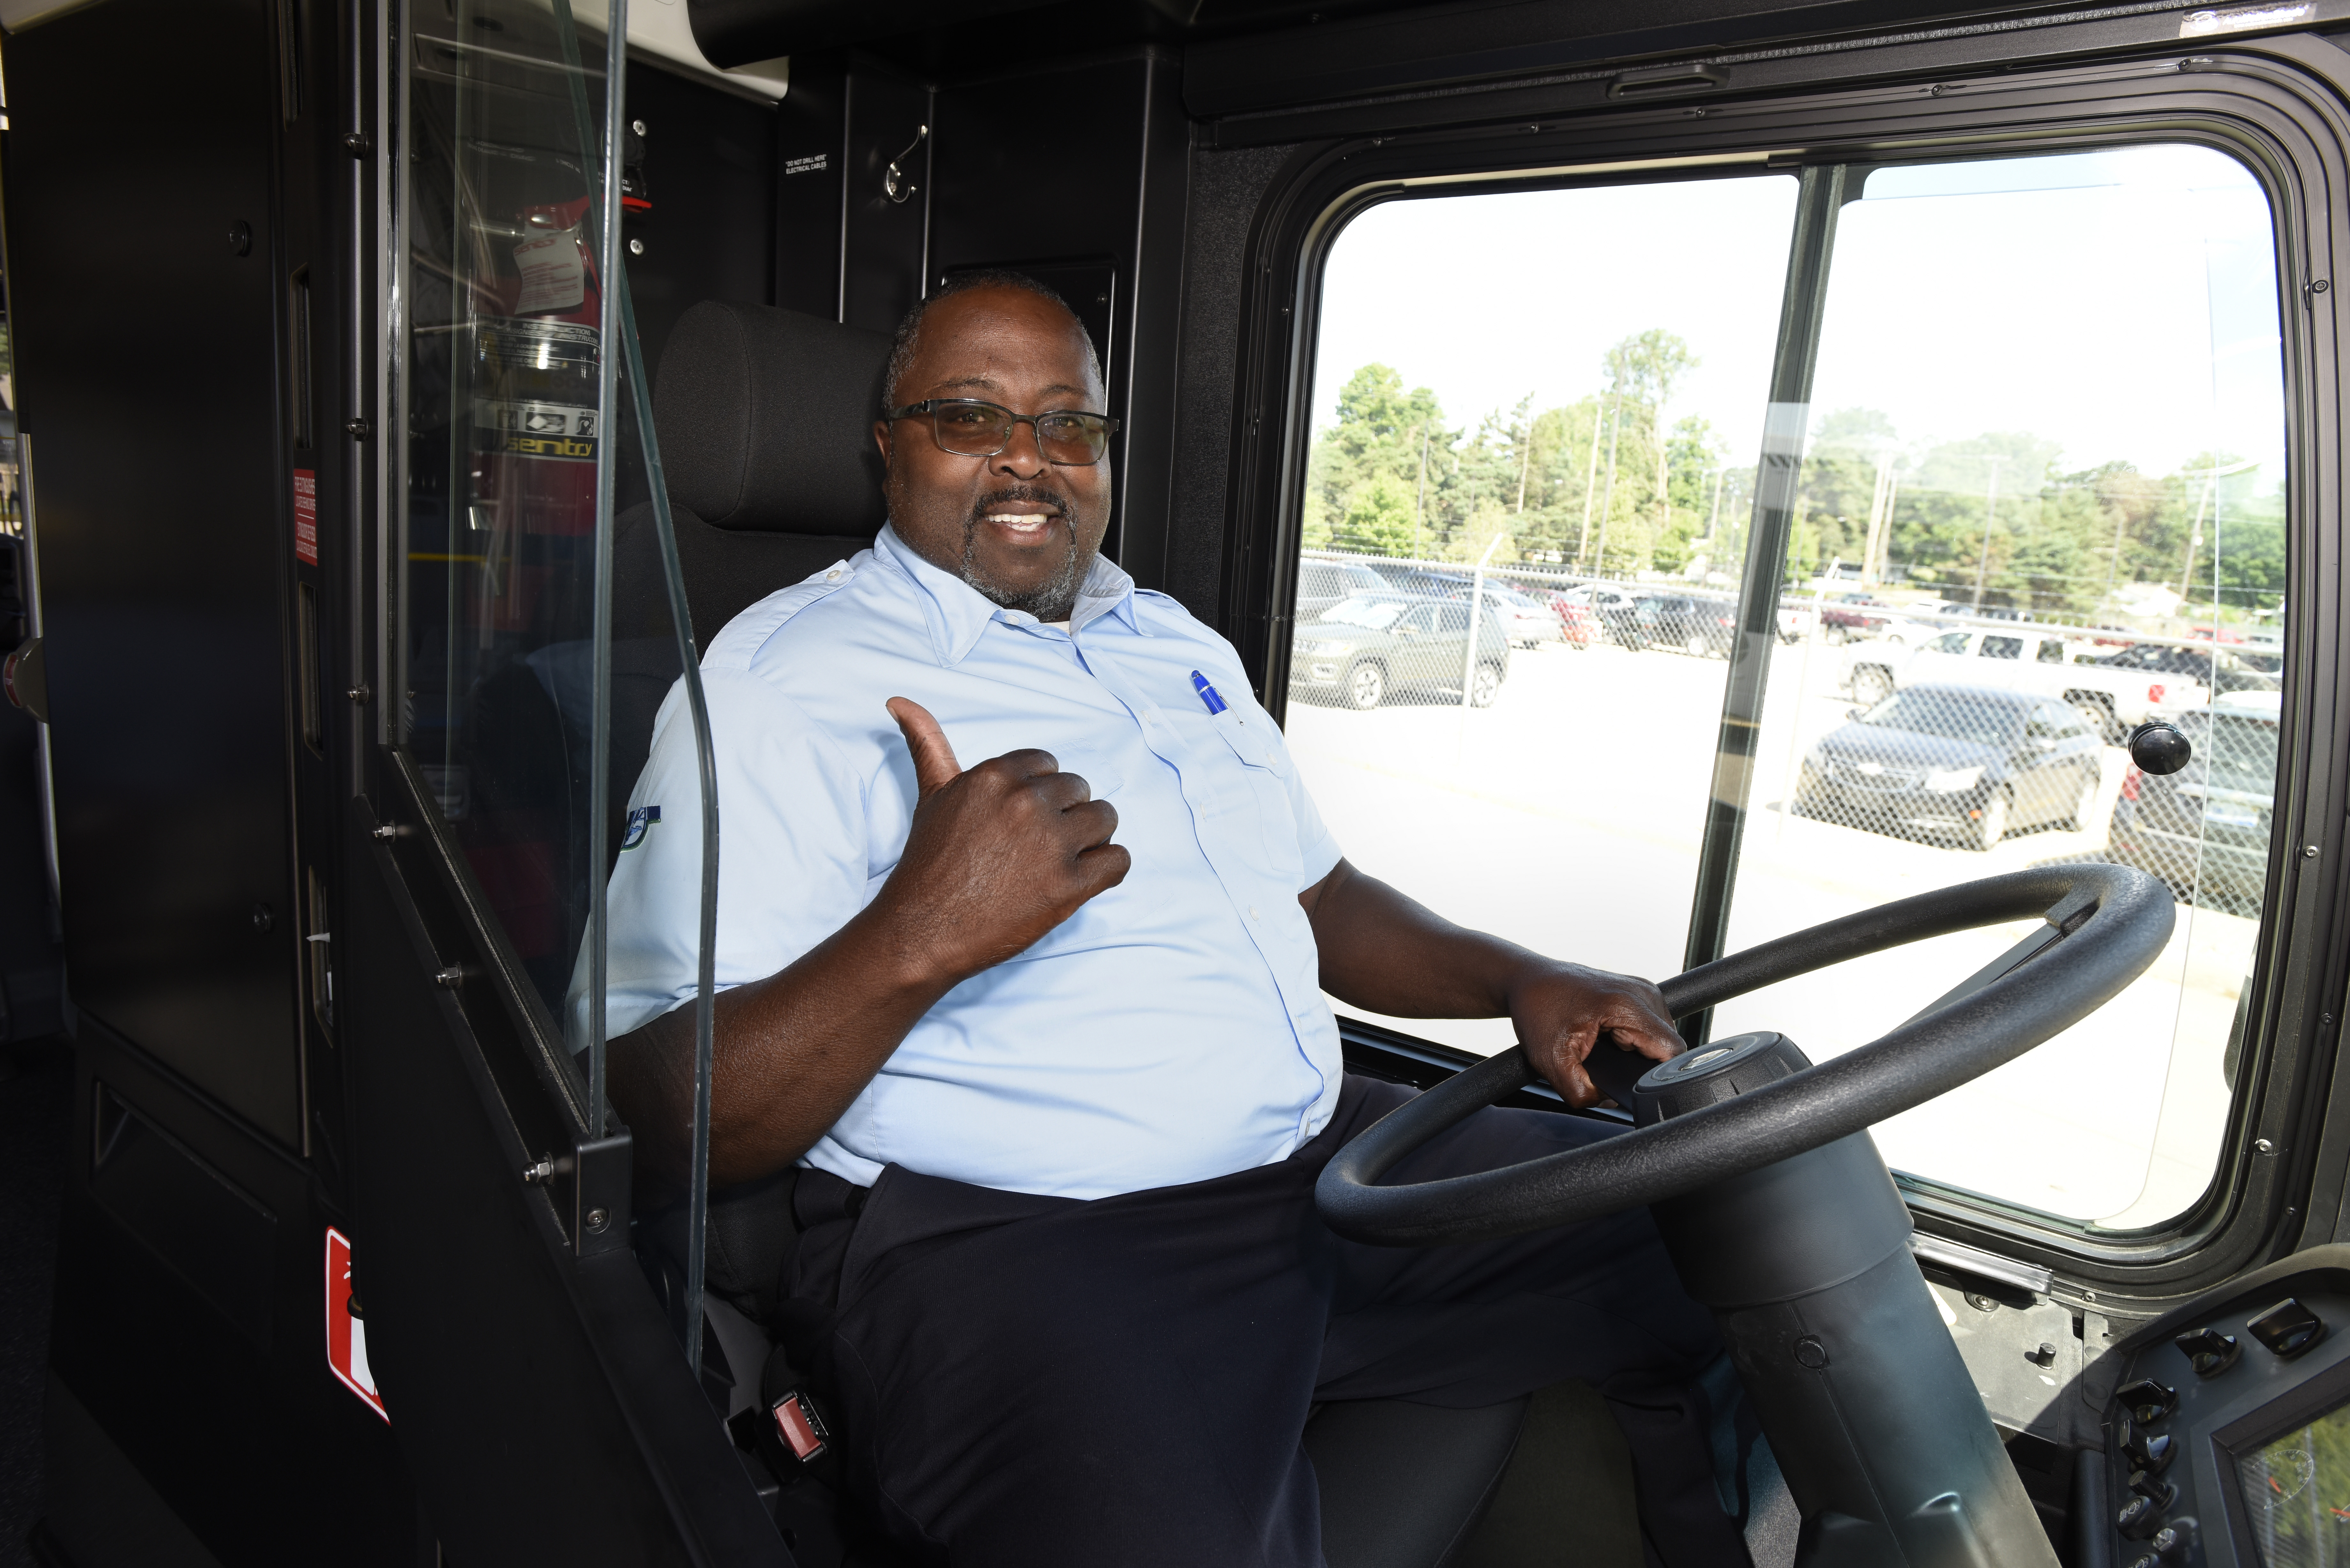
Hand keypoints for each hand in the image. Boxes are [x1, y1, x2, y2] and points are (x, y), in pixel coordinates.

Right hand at [874, 697, 1130, 987]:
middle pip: (1079, 789)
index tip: (1021, 819)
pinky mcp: (1070, 885)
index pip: (1049, 765)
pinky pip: (1119, 861)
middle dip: (1064, 815)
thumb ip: (928, 743)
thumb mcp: (931, 794)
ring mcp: (1051, 844)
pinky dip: (1108, 870)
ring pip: (1105, 819)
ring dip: (1090, 839)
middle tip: (1036, 846)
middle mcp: (1027, 803)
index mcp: (997, 776)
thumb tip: (900, 701)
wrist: (923, 931)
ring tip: (1059, 861)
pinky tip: (1081, 880)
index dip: (1039, 794)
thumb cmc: (929, 863)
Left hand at [1507, 962, 1683, 1108]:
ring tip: (1606, 1050)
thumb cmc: (1536, 1010)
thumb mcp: (1551, 1061)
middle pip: (1668, 1046)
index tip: (1634, 1083)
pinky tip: (1609, 1041)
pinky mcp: (1638, 992)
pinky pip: (1650, 1027)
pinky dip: (1634, 1039)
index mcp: (1627, 1005)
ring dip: (1639, 1052)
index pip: (1672, 1051)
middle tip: (1608, 1065)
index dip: (1658, 1076)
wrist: (1527, 980)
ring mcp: (1642, 989)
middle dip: (1642, 1065)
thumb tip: (1610, 1101)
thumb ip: (1582, 1092)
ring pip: (1660, 1037)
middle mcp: (1642, 992)